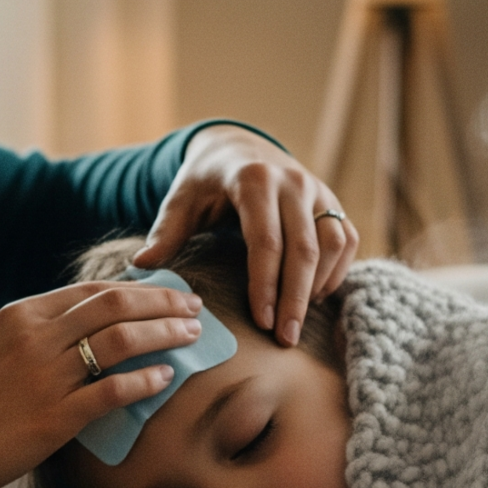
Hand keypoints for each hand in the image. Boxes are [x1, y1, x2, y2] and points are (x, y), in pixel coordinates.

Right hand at [0, 280, 204, 487]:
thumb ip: (39, 335)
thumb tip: (89, 330)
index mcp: (22, 315)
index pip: (94, 290)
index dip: (140, 288)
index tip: (170, 293)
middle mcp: (35, 336)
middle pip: (116, 304)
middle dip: (164, 303)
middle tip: (195, 309)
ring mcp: (45, 376)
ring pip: (122, 340)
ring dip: (165, 334)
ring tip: (191, 337)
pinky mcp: (53, 417)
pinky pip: (112, 390)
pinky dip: (145, 380)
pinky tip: (166, 378)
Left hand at [133, 126, 356, 347]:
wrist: (238, 148)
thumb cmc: (205, 182)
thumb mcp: (181, 200)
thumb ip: (166, 232)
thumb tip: (141, 265)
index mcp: (253, 180)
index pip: (266, 241)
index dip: (266, 285)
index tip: (262, 323)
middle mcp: (292, 182)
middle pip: (304, 248)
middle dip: (296, 298)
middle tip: (285, 339)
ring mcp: (317, 190)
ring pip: (333, 244)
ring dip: (319, 286)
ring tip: (299, 321)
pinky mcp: (331, 201)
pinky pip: (347, 239)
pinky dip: (337, 271)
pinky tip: (316, 297)